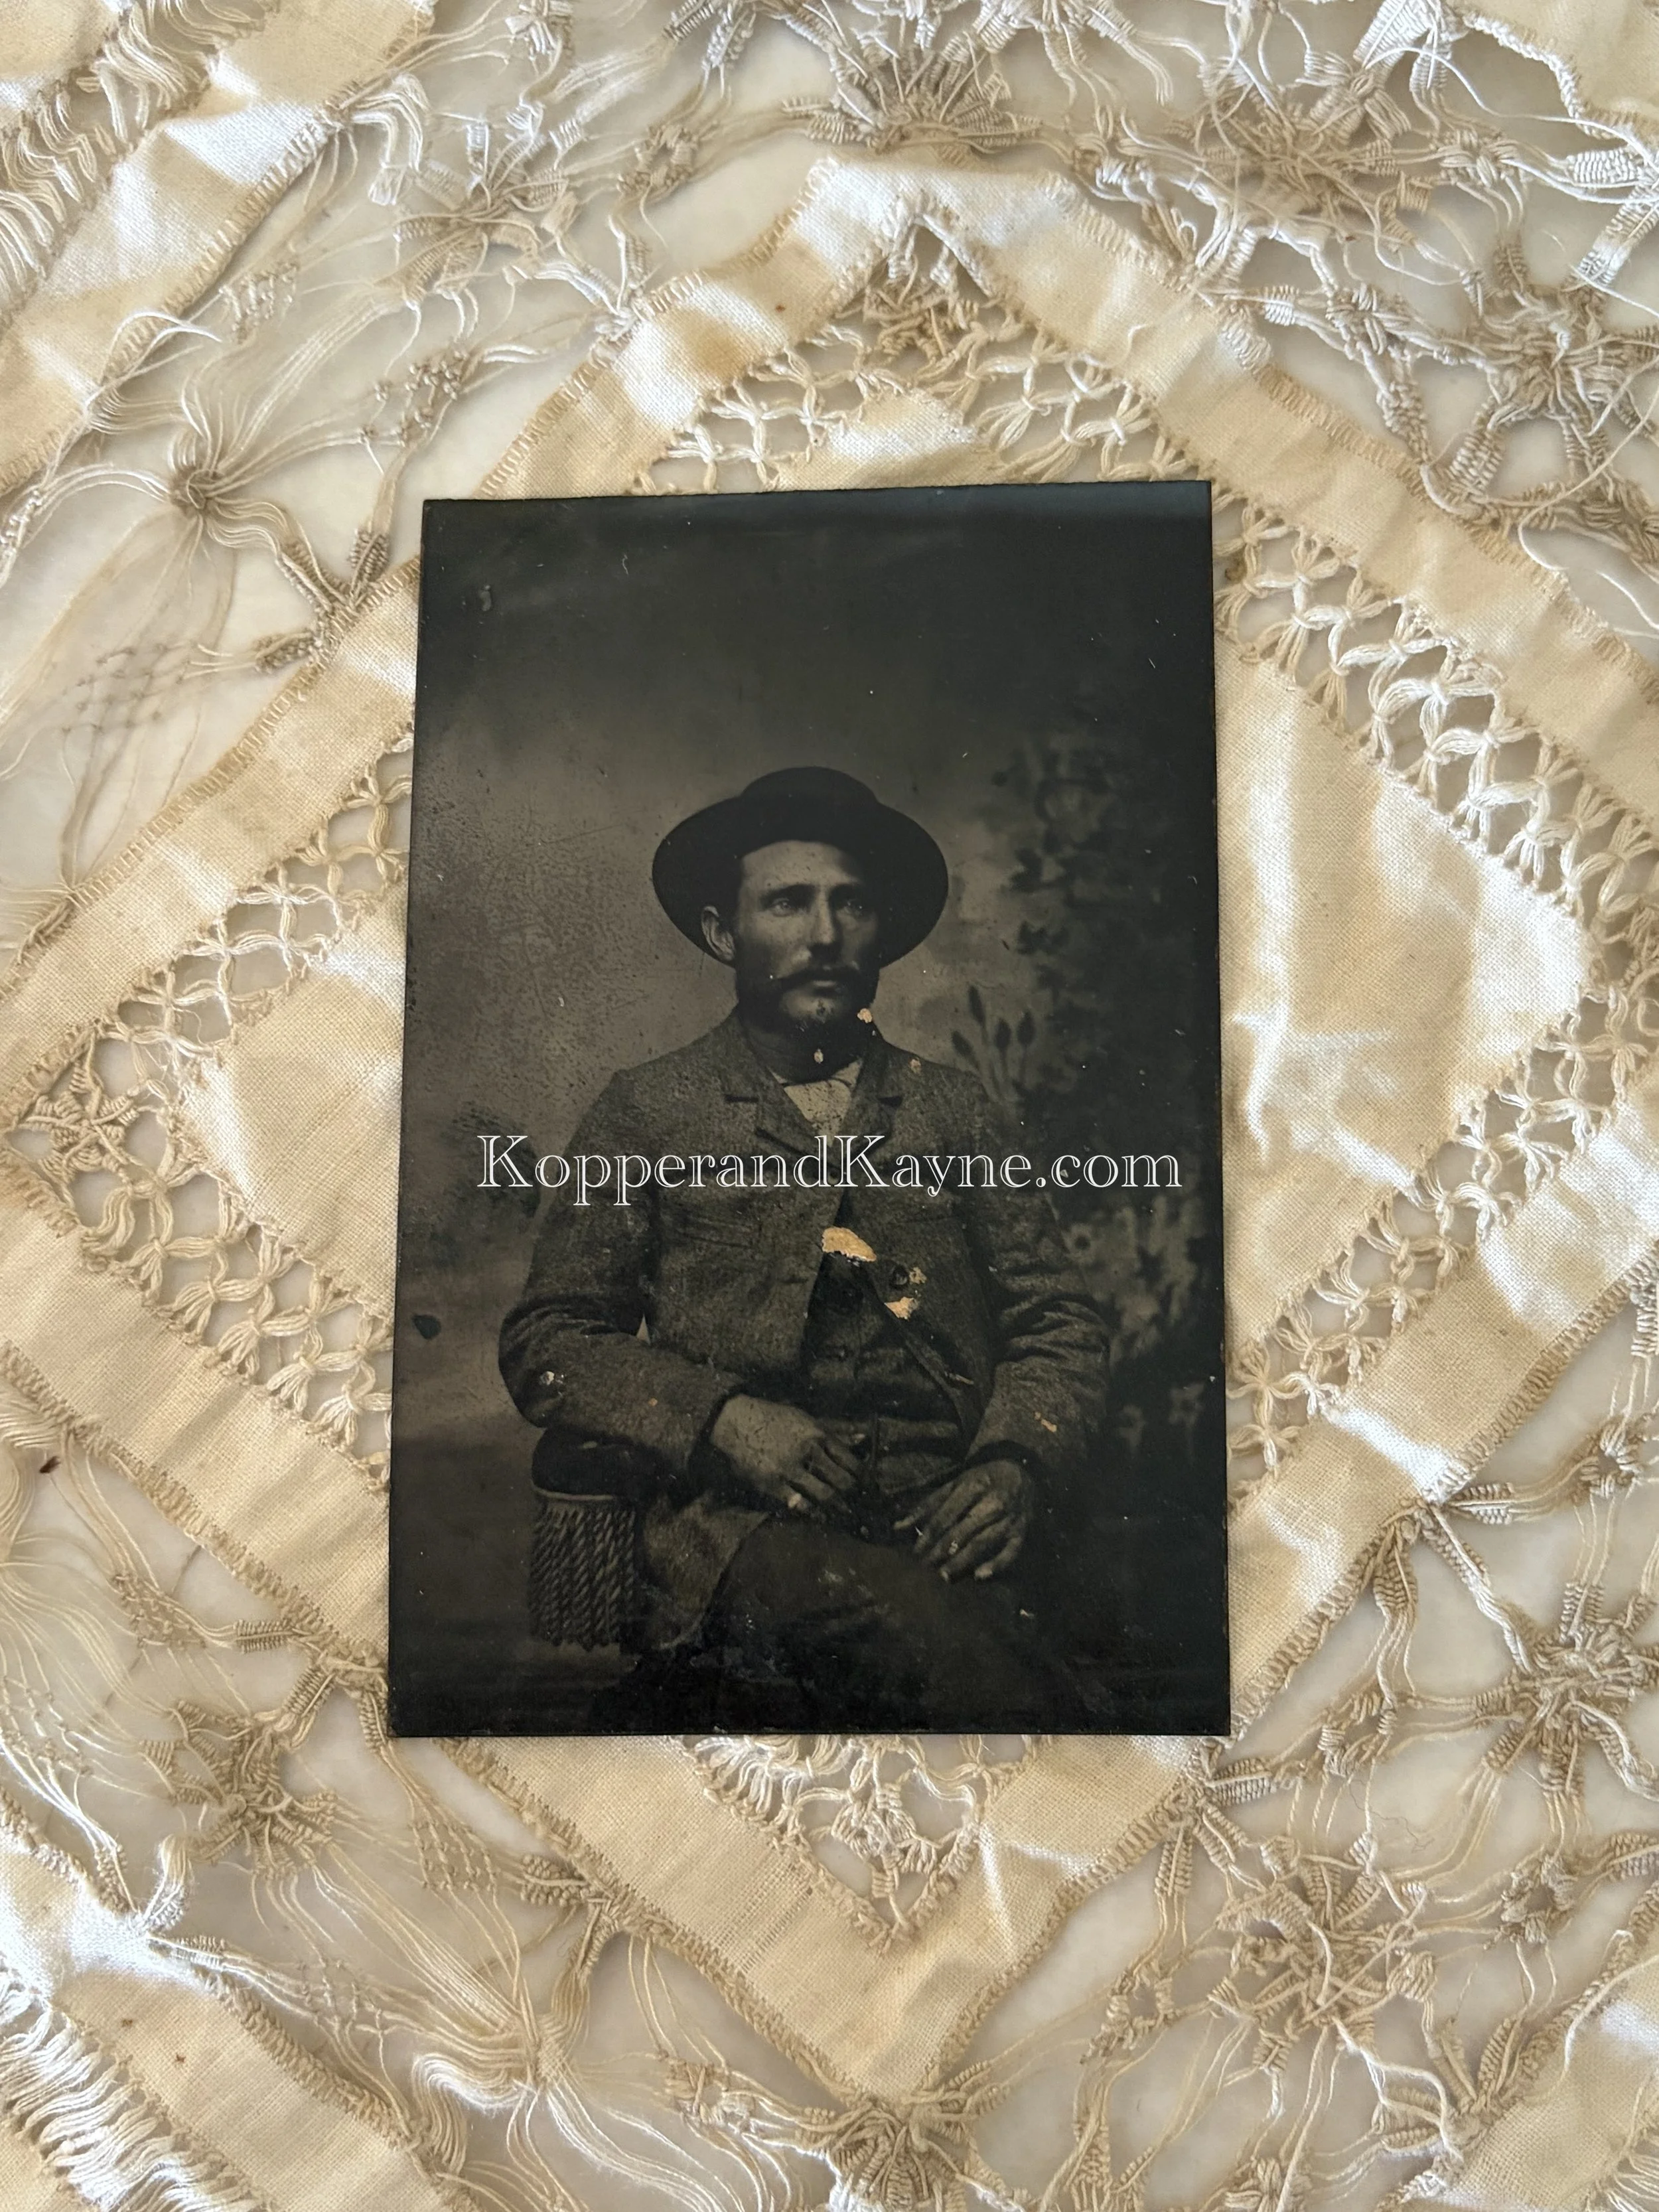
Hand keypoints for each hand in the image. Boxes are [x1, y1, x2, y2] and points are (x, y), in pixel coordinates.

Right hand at [708, 1395, 863, 1519]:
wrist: (733, 1421)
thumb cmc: (772, 1419)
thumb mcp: (805, 1419)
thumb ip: (834, 1431)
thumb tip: (864, 1438)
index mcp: (818, 1434)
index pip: (852, 1461)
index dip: (865, 1479)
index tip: (870, 1489)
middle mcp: (808, 1451)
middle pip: (843, 1481)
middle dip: (856, 1497)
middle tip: (862, 1507)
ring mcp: (790, 1469)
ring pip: (825, 1495)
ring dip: (839, 1509)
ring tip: (846, 1516)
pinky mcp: (772, 1485)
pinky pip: (799, 1505)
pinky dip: (813, 1513)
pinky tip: (820, 1516)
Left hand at [898, 1459, 1031, 1580]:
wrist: (1021, 1473)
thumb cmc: (981, 1480)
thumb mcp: (955, 1484)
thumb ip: (928, 1505)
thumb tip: (899, 1527)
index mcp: (973, 1486)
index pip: (946, 1515)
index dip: (929, 1535)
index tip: (916, 1552)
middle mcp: (992, 1502)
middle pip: (962, 1531)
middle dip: (942, 1551)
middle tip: (926, 1568)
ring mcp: (1009, 1519)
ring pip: (983, 1543)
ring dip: (962, 1561)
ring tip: (944, 1575)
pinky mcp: (1021, 1532)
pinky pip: (1011, 1552)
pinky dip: (997, 1565)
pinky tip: (979, 1576)